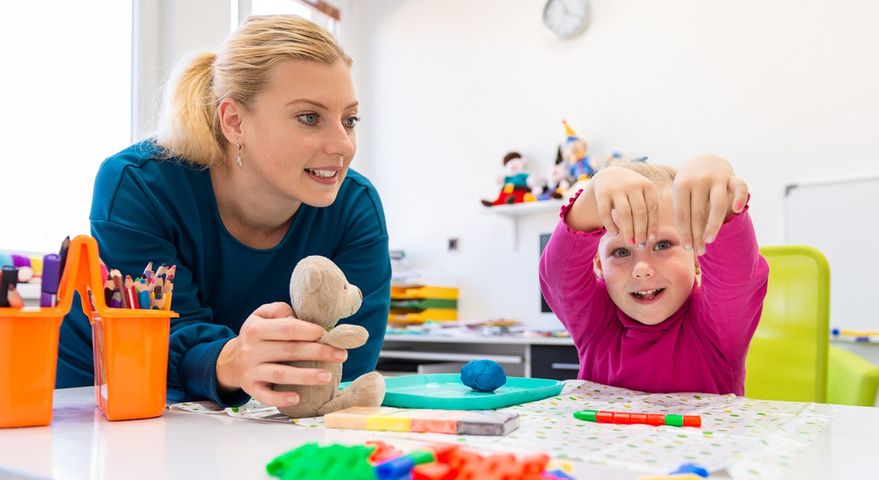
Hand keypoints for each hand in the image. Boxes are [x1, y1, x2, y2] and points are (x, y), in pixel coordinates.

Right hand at [216, 302, 348, 406]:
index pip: (287, 328)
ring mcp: (251, 371)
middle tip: (341, 355)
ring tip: (327, 377)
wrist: (230, 361)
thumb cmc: (256, 336)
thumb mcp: (261, 315)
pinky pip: (265, 396)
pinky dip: (281, 398)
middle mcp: (252, 350)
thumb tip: (300, 318)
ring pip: (280, 374)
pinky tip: (298, 397)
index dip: (309, 331)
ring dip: (305, 376)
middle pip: (289, 350)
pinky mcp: (251, 389)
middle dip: (318, 352)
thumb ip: (279, 311)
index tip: (327, 334)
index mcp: (256, 329)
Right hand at [589, 166, 660, 246]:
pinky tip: (615, 232)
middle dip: (640, 231)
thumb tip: (651, 238)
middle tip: (640, 245)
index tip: (651, 240)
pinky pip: (606, 212)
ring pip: (624, 213)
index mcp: (647, 185)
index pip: (652, 209)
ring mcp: (616, 187)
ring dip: (627, 230)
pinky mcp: (602, 192)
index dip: (652, 226)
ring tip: (630, 243)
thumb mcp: (643, 194)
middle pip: (639, 212)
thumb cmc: (631, 192)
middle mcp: (632, 184)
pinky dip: (610, 225)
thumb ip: (648, 209)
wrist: (609, 175)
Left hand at [672, 154, 748, 255]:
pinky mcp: (732, 177)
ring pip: (717, 204)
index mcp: (682, 185)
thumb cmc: (689, 187)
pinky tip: (737, 210)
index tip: (687, 248)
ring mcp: (717, 178)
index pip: (682, 213)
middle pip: (698, 212)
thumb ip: (684, 214)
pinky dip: (740, 197)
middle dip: (698, 234)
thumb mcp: (680, 195)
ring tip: (710, 240)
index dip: (685, 232)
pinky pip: (740, 187)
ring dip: (713, 224)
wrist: (703, 160)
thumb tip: (687, 244)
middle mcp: (699, 180)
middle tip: (699, 251)